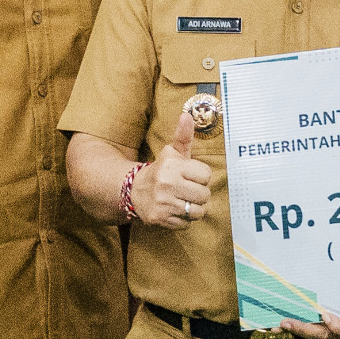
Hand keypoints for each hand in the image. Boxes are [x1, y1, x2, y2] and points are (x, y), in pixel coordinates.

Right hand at [131, 110, 213, 228]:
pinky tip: (174, 210)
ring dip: (193, 209)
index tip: (191, 176)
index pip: (206, 175)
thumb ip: (183, 136)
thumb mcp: (172, 153)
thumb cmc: (161, 171)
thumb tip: (187, 114)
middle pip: (204, 195)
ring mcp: (163, 202)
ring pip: (197, 212)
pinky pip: (186, 224)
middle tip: (188, 191)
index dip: (201, 177)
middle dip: (199, 195)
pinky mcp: (159, 218)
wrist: (133, 191)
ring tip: (183, 201)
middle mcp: (167, 183)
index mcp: (172, 166)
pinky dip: (183, 220)